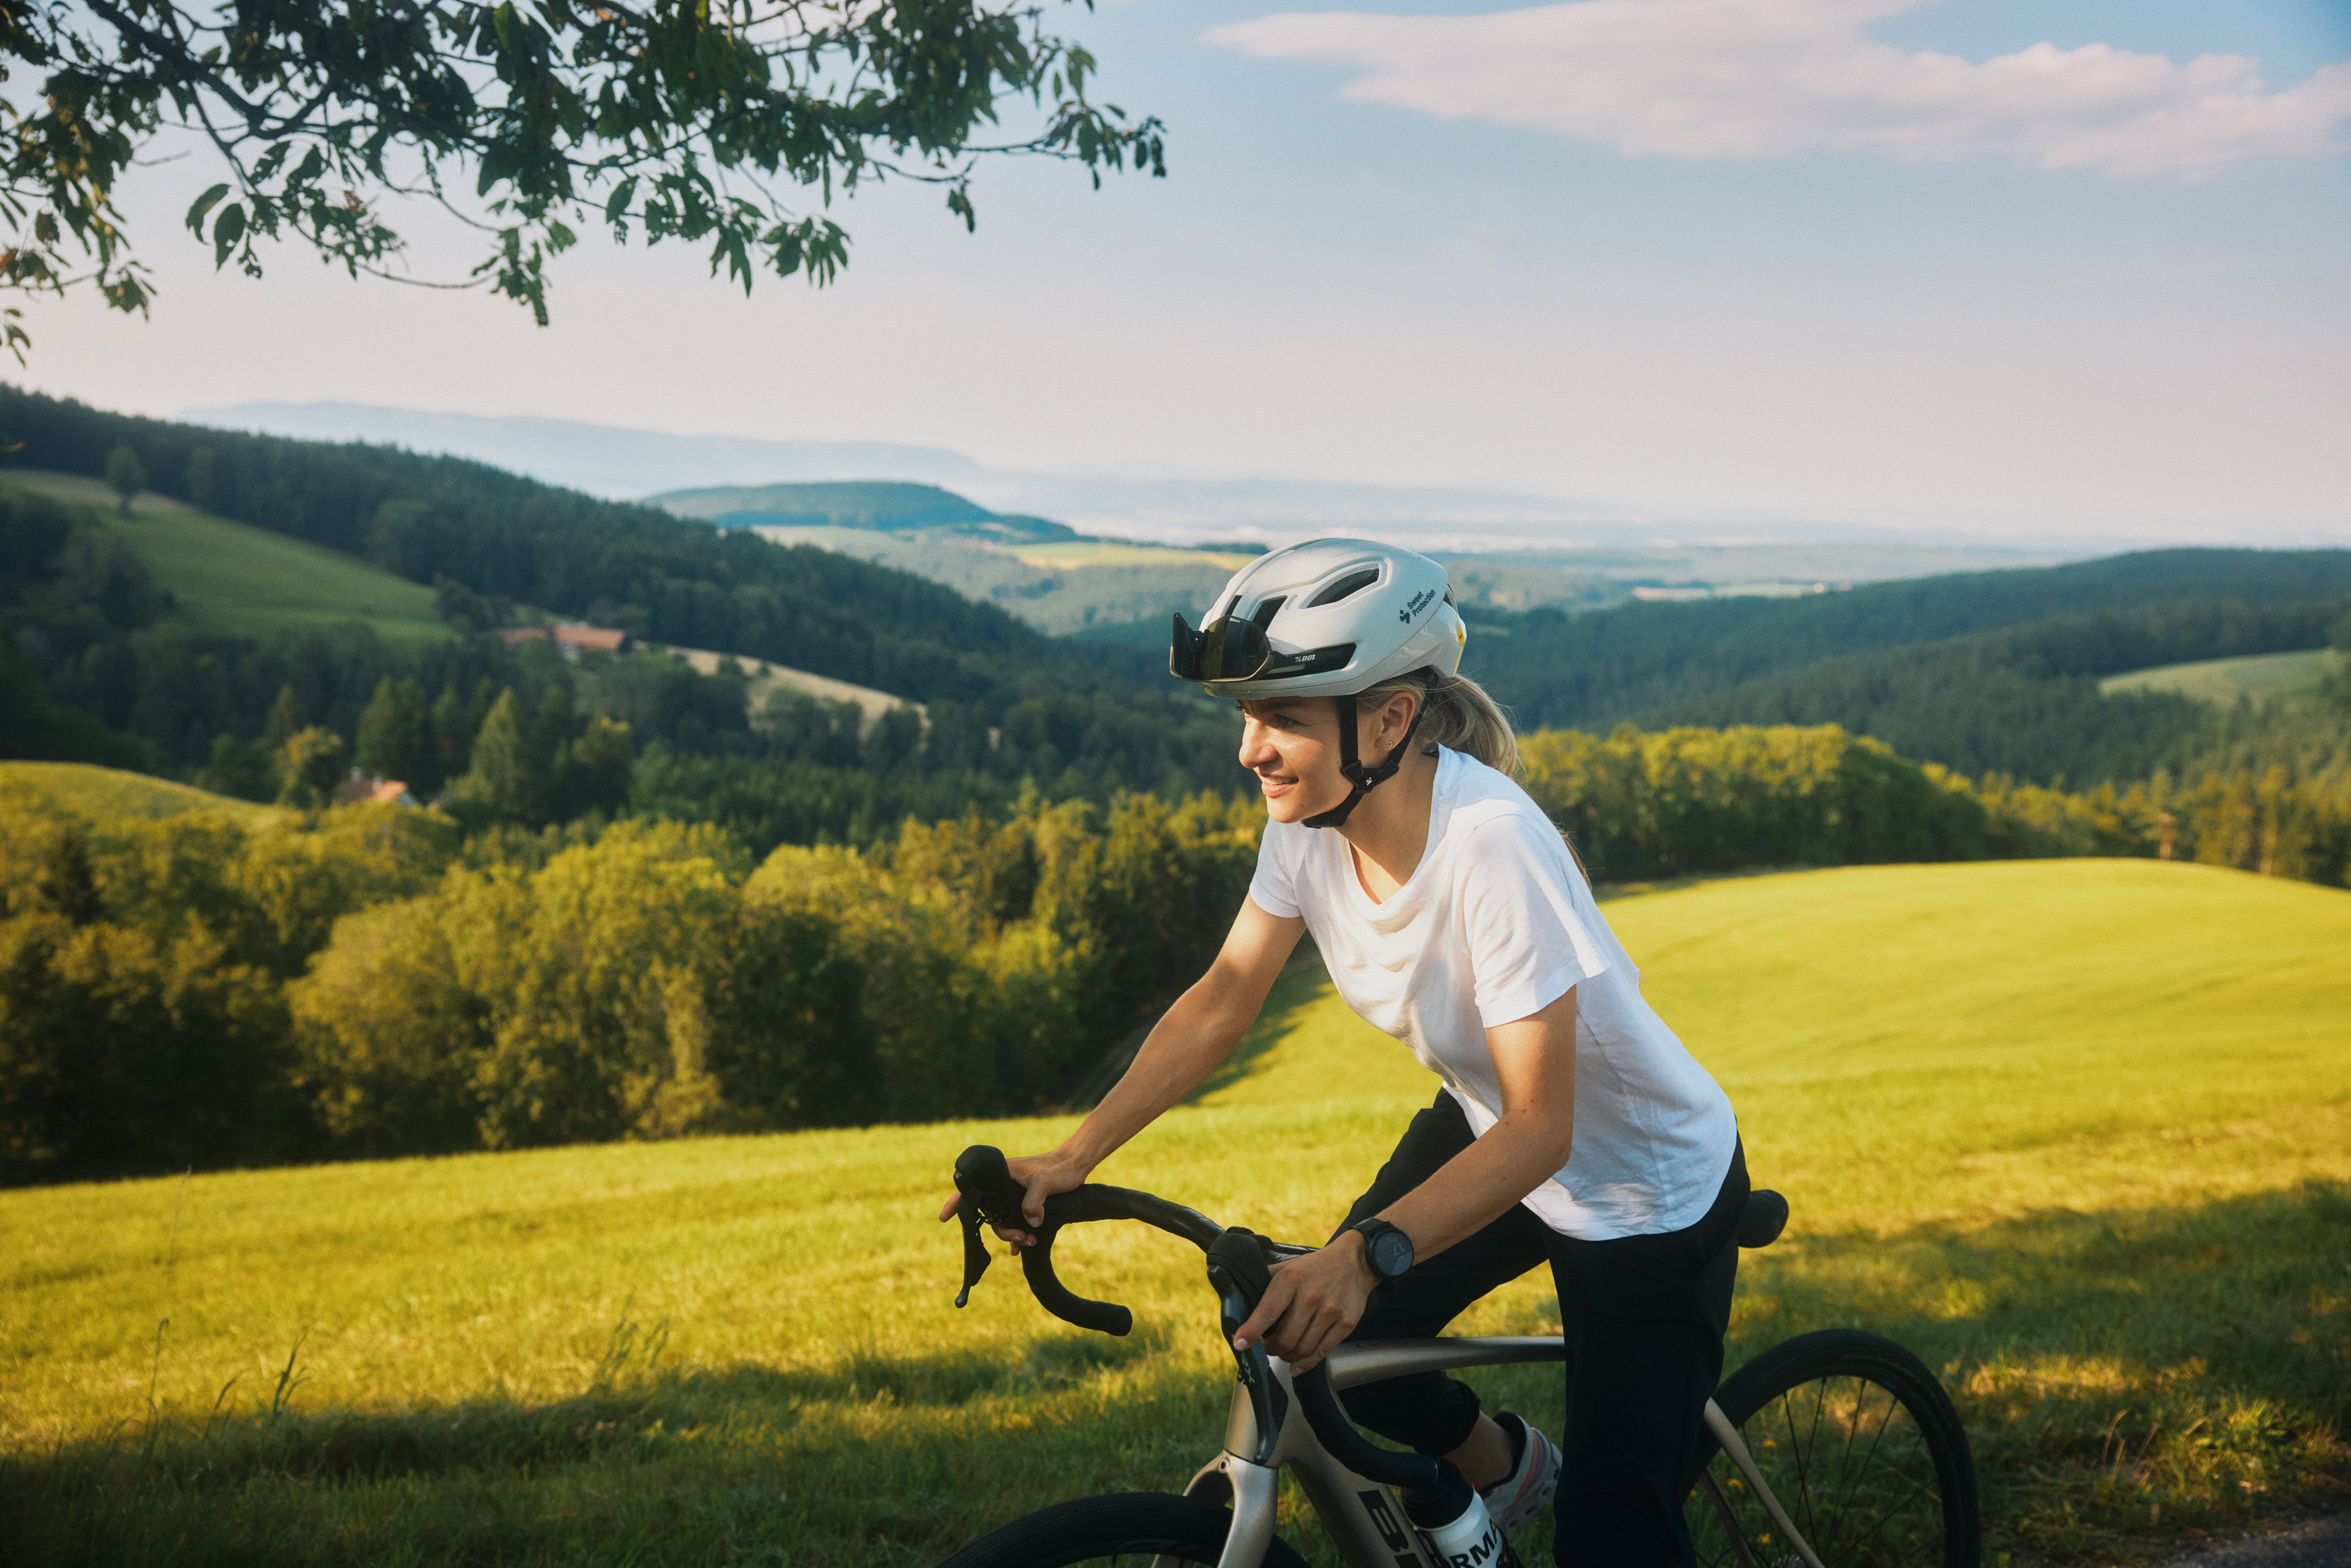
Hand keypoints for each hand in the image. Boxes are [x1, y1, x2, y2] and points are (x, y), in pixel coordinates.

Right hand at [936, 1148, 1092, 1253]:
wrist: (1076, 1164)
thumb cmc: (1061, 1168)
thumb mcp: (1047, 1182)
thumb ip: (1034, 1200)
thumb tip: (1029, 1222)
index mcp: (1002, 1174)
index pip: (972, 1188)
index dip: (956, 1203)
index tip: (944, 1217)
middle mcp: (1003, 1184)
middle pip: (989, 1212)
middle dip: (1000, 1230)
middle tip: (1018, 1238)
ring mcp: (1012, 1193)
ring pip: (1002, 1218)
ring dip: (1011, 1234)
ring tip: (1028, 1241)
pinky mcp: (1024, 1200)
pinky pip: (1013, 1220)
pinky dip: (1016, 1234)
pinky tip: (1021, 1247)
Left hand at [1230, 1232, 1374, 1373]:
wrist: (1354, 1262)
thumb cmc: (1315, 1267)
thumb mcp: (1287, 1267)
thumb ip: (1265, 1283)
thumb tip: (1242, 1303)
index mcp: (1292, 1279)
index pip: (1267, 1311)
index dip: (1252, 1330)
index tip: (1240, 1344)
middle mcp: (1311, 1295)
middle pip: (1285, 1339)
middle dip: (1271, 1349)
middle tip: (1268, 1346)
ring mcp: (1331, 1311)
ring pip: (1302, 1349)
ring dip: (1287, 1356)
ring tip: (1284, 1351)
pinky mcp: (1346, 1323)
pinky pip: (1321, 1352)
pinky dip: (1306, 1364)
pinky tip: (1297, 1365)